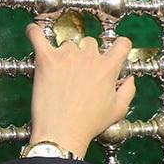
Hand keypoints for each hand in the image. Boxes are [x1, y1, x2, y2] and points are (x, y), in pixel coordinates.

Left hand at [26, 24, 134, 157]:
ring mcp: (66, 56)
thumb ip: (128, 91)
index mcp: (108, 68)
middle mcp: (89, 57)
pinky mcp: (46, 59)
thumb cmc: (89, 123)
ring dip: (65, 53)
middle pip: (90, 43)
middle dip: (87, 54)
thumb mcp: (118, 110)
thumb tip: (130, 79)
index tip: (116, 49)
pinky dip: (34, 32)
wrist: (62, 132)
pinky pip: (37, 37)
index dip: (121, 46)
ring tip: (60, 71)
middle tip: (80, 71)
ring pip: (68, 44)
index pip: (121, 44)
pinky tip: (33, 31)